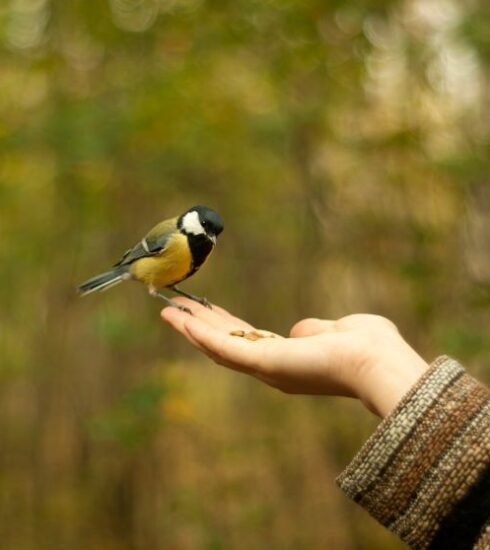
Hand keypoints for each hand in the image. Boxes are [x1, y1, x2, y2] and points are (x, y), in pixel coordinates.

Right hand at [161, 299, 428, 416]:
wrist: (378, 361)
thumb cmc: (368, 346)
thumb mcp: (336, 331)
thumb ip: (315, 330)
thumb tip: (300, 331)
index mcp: (288, 360)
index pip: (247, 341)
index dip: (223, 326)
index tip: (206, 312)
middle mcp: (271, 369)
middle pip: (226, 343)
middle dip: (200, 326)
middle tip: (175, 309)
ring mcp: (264, 368)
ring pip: (217, 346)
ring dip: (191, 328)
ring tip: (168, 310)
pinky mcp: (262, 363)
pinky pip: (223, 346)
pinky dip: (199, 332)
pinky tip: (180, 318)